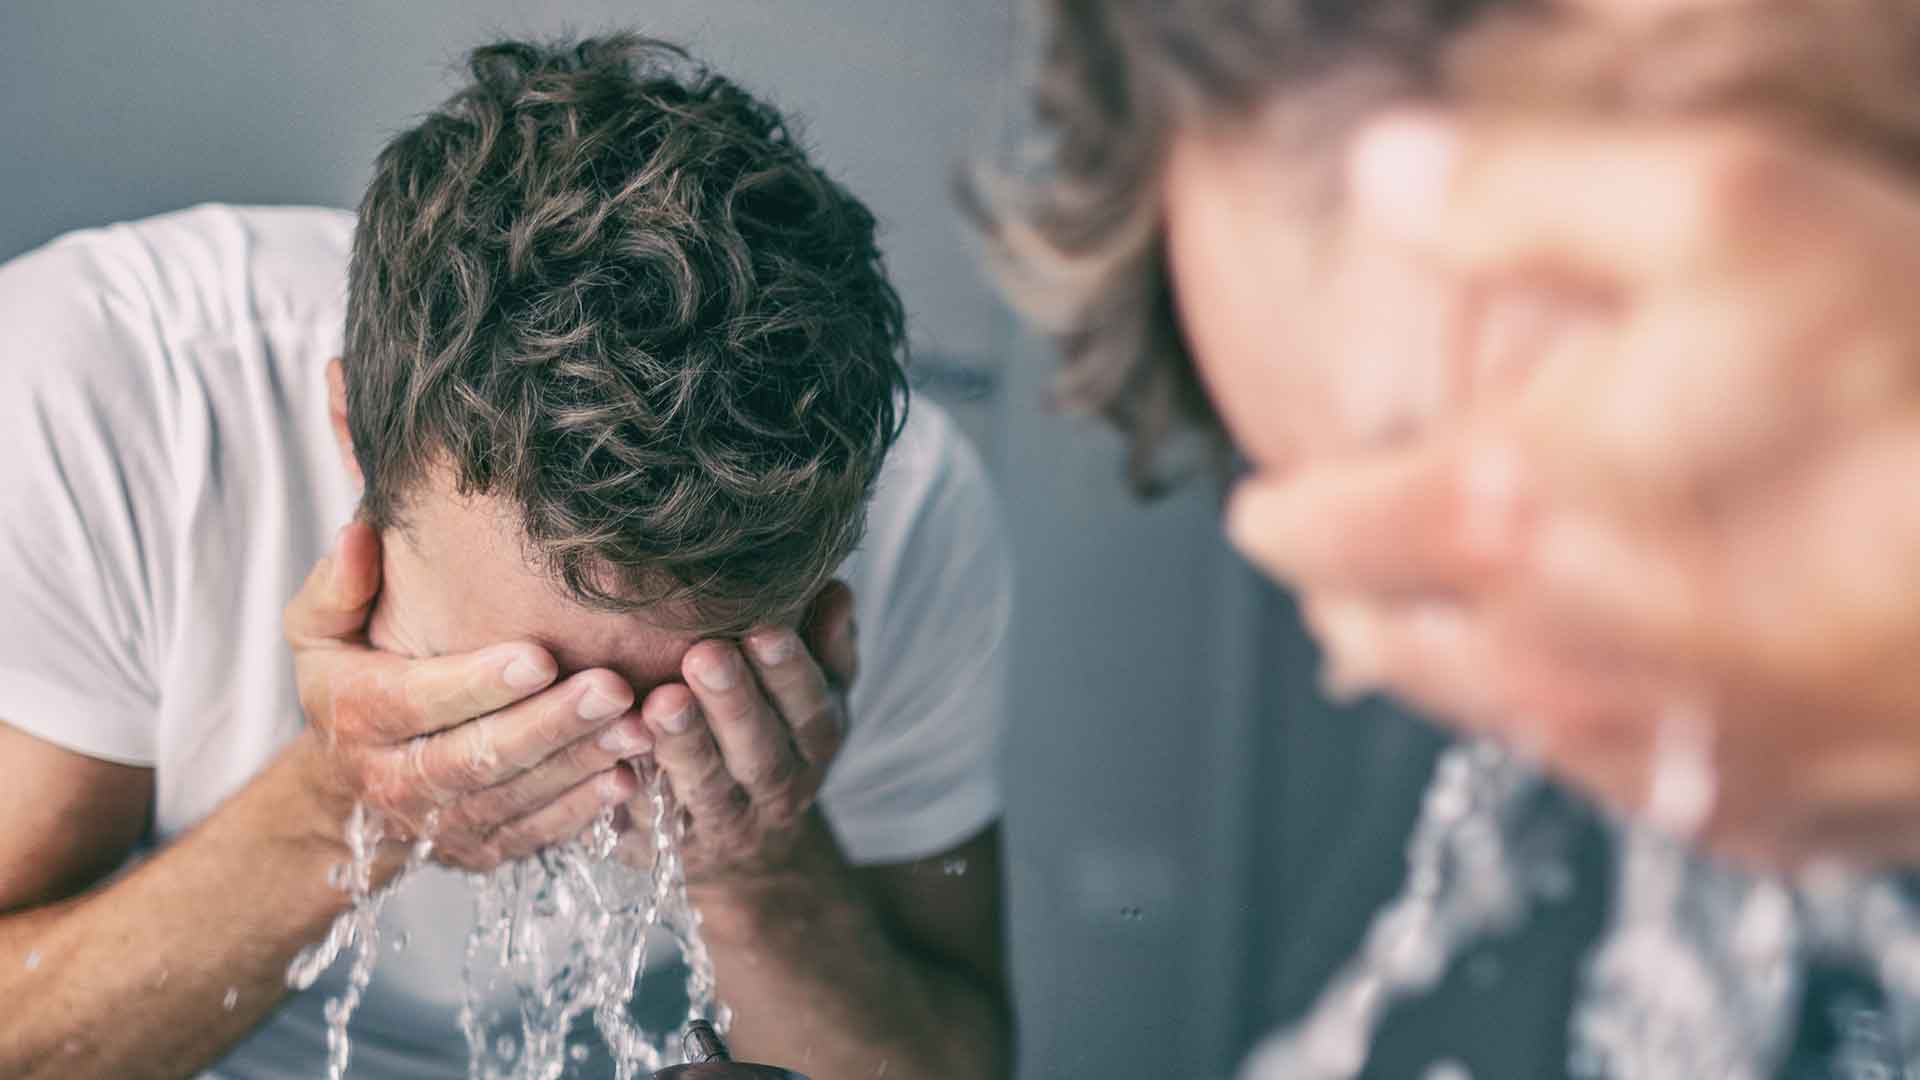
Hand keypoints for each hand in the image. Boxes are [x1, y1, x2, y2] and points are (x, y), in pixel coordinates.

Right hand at [284, 522, 650, 872]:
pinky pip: (534, 833)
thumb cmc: (350, 679)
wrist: (345, 786)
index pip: (420, 701)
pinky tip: (628, 778)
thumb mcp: (320, 631)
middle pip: (478, 756)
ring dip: (580, 764)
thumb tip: (360, 534)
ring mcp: (440, 822)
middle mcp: (394, 779)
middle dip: (551, 722)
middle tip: (612, 688)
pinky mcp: (478, 849)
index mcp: (357, 715)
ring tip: (638, 728)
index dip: (480, 683)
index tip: (540, 656)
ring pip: (515, 797)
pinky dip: (582, 810)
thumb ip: (338, 586)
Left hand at [619, 581, 858, 890]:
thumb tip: (835, 589)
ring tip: (660, 702)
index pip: (809, 710)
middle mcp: (776, 791)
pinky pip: (649, 825)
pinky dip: (631, 796)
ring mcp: (722, 825)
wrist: (745, 850)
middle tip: (704, 656)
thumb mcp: (814, 697)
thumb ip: (827, 647)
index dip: (790, 673)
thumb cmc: (774, 739)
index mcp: (813, 745)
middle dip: (734, 704)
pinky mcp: (667, 850)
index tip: (764, 629)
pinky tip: (612, 757)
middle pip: (760, 752)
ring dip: (685, 746)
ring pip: (706, 790)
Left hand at [1228, 112, 1919, 868]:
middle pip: (1386, 647)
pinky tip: (1617, 692)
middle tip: (1342, 570)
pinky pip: (1622, 781)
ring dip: (1454, 668)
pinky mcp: (1758, 814)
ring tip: (1443, 630)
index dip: (1275, 509)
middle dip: (1351, 601)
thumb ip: (1517, 193)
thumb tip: (1380, 172)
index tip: (1264, 500)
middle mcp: (1554, 661)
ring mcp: (1656, 757)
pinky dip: (1588, 729)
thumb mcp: (1724, 211)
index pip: (1316, 532)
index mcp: (1506, 517)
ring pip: (1491, 723)